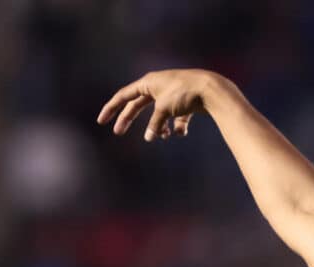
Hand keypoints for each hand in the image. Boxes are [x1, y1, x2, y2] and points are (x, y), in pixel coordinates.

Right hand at [97, 69, 220, 140]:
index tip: (101, 121)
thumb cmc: (184, 93)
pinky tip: (181, 132)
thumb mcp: (164, 108)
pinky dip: (177, 127)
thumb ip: (155, 124)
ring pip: (158, 114)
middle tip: (118, 132)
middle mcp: (158, 86)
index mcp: (148, 82)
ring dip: (159, 127)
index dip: (111, 108)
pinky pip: (176, 118)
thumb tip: (150, 138)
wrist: (211, 89)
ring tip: (162, 136)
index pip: (124, 96)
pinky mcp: (185, 103)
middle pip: (138, 105)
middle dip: (129, 119)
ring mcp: (172, 95)